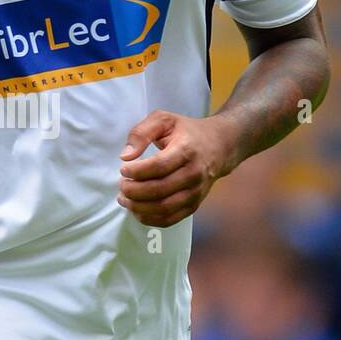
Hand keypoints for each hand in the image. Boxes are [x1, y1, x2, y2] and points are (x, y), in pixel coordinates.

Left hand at [117, 110, 234, 227]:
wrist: (219, 147)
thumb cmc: (186, 132)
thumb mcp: (164, 120)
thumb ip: (141, 133)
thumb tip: (125, 156)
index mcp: (186, 150)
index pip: (158, 166)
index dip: (137, 171)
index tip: (123, 169)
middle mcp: (194, 174)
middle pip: (159, 190)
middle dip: (134, 191)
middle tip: (121, 185)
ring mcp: (195, 192)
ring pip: (164, 208)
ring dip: (138, 207)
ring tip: (124, 199)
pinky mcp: (194, 205)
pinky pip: (170, 219)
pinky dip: (150, 219)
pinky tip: (137, 211)